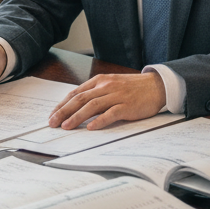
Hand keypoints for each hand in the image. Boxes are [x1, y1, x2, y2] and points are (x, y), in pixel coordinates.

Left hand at [47, 72, 166, 130]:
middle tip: (53, 122)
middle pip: (81, 99)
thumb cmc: (133, 87)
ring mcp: (117, 95)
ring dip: (77, 117)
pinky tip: (91, 127)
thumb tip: (76, 105)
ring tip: (66, 126)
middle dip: (64, 111)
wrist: (156, 85)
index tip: (52, 114)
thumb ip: (96, 92)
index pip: (76, 93)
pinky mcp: (127, 106)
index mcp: (100, 80)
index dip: (62, 104)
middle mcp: (106, 86)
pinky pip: (111, 113)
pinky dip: (99, 121)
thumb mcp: (111, 84)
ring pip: (92, 105)